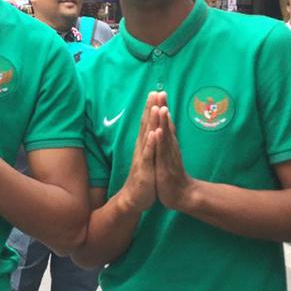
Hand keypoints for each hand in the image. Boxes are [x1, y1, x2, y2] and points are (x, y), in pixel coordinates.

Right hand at [119, 92, 161, 213]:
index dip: (151, 107)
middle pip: (146, 124)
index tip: (156, 92)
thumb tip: (152, 129)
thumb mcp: (148, 157)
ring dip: (151, 121)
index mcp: (144, 144)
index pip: (147, 122)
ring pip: (147, 136)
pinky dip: (151, 143)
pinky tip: (154, 133)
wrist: (134, 198)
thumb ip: (149, 143)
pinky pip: (148, 154)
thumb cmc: (143, 177)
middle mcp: (141, 148)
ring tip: (155, 107)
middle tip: (154, 92)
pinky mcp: (144, 169)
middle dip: (150, 108)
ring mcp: (142, 157)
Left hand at [154, 95, 195, 210]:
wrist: (182, 195)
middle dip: (163, 108)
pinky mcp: (166, 166)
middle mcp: (170, 147)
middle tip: (161, 91)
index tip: (158, 92)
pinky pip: (163, 152)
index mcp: (168, 144)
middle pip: (166, 124)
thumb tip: (166, 127)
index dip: (161, 107)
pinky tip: (158, 131)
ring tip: (162, 107)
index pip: (165, 122)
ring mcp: (169, 156)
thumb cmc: (173, 175)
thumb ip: (168, 141)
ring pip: (166, 136)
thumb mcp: (168, 155)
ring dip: (164, 121)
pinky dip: (161, 141)